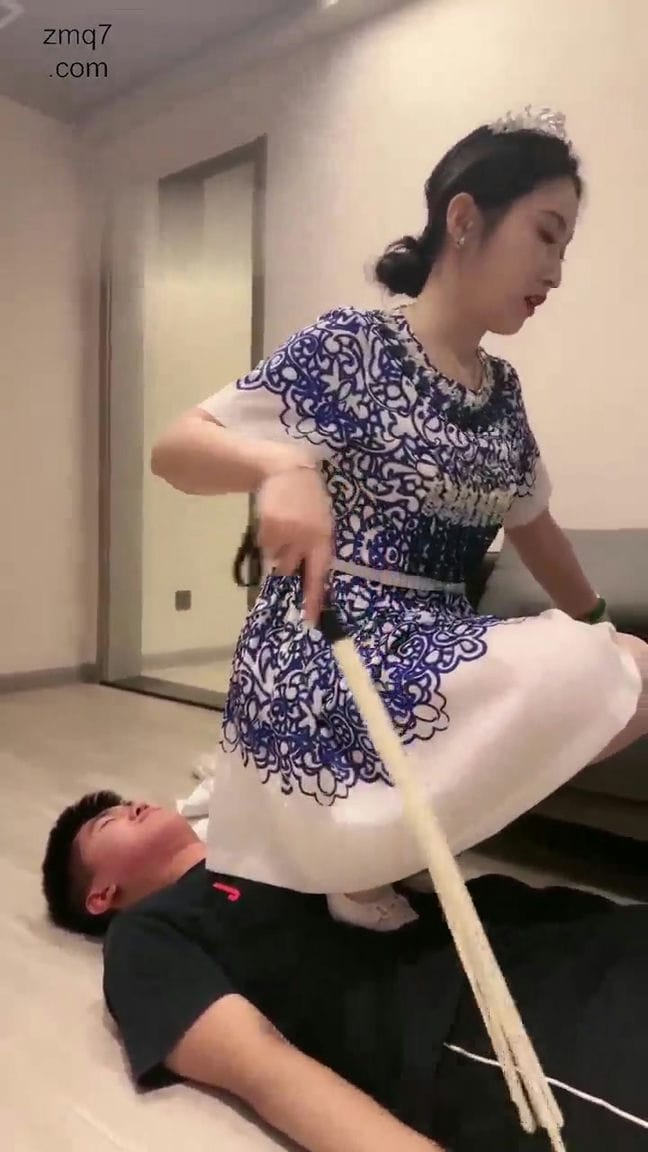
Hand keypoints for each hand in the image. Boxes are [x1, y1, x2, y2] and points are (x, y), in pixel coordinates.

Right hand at [256, 466, 332, 623]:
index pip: (319, 575)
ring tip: (283, 524)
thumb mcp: (321, 521)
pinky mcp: (269, 527)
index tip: (309, 619)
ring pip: (275, 556)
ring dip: (277, 547)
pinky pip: (264, 544)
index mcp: (323, 539)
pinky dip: (266, 536)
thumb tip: (304, 572)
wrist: (288, 469)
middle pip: (290, 569)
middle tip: (287, 545)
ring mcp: (286, 534)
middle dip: (286, 564)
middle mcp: (305, 540)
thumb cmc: (309, 497)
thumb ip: (316, 545)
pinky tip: (274, 519)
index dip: (314, 598)